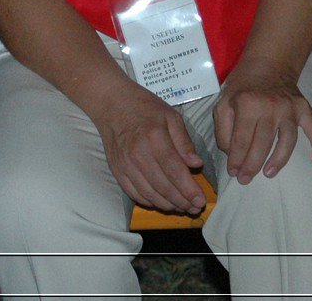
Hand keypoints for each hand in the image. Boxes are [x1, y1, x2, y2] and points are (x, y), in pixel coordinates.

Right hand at [91, 85, 206, 214]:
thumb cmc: (144, 107)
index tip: (200, 201)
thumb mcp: (171, 116)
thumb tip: (196, 164)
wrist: (111, 103)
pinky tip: (161, 201)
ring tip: (181, 207)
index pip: (174, 171)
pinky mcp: (116, 169)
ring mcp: (124, 164)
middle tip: (195, 208)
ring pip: (149, 194)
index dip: (189, 190)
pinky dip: (149, 202)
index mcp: (154, 138)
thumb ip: (184, 141)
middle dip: (182, 202)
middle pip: (163, 186)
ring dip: (167, 205)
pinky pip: (133, 193)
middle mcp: (137, 154)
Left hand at [214, 64, 311, 184]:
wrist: (268, 63)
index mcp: (247, 104)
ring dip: (278, 161)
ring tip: (268, 174)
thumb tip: (230, 153)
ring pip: (287, 142)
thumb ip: (223, 128)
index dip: (236, 159)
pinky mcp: (304, 109)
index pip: (242, 140)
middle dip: (252, 165)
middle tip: (245, 180)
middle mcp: (270, 107)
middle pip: (263, 144)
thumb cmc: (242, 85)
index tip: (233, 172)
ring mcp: (290, 109)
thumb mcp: (223, 101)